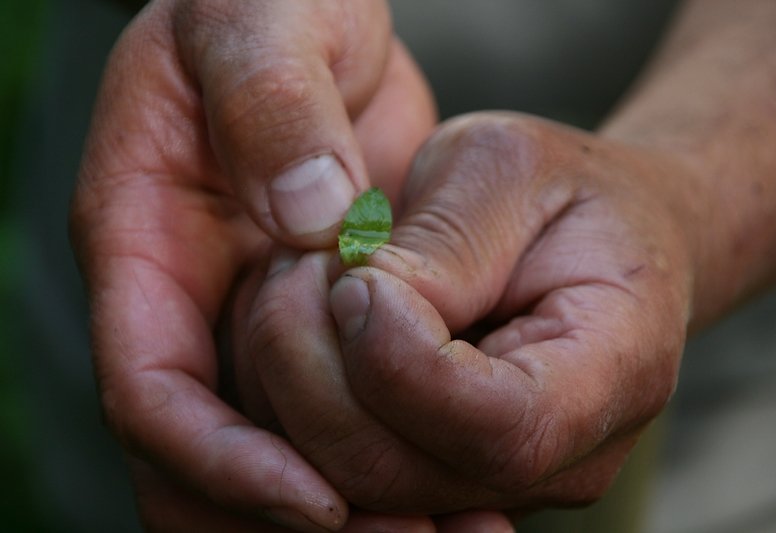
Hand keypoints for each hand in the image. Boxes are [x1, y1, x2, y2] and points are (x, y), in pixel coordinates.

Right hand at [69, 0, 437, 528]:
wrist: (310, 8)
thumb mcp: (259, 18)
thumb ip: (273, 106)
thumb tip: (316, 216)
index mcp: (141, 235)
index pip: (152, 390)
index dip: (222, 459)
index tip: (316, 497)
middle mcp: (186, 291)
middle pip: (195, 454)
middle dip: (274, 513)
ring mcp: (241, 306)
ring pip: (261, 447)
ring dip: (334, 504)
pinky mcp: (306, 308)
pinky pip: (322, 408)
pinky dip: (373, 456)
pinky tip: (448, 483)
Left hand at [236, 112, 694, 513]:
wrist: (596, 236)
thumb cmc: (557, 192)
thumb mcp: (508, 167)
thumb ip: (443, 243)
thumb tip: (357, 307)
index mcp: (615, 371)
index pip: (501, 430)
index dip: (399, 364)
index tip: (354, 275)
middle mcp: (563, 457)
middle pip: (401, 475)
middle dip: (311, 375)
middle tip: (295, 269)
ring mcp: (500, 480)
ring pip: (353, 483)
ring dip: (293, 384)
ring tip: (300, 286)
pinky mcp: (444, 472)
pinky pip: (342, 468)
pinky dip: (299, 403)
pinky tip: (309, 327)